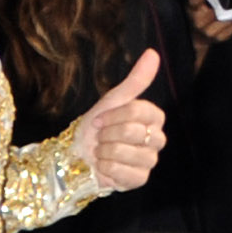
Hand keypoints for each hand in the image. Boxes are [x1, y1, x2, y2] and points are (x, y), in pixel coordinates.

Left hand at [74, 51, 168, 194]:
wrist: (75, 156)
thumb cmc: (94, 128)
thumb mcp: (111, 101)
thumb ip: (135, 80)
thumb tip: (153, 53)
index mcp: (153, 118)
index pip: (140, 111)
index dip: (114, 115)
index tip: (100, 120)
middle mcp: (156, 139)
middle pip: (132, 131)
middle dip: (107, 134)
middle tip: (100, 138)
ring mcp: (149, 160)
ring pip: (127, 153)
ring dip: (105, 152)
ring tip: (101, 152)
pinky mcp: (140, 179)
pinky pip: (125, 173)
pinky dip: (106, 169)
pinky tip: (103, 167)